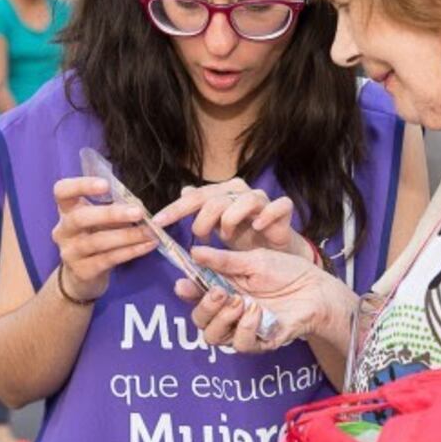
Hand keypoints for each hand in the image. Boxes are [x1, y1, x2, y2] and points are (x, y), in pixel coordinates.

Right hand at [51, 177, 158, 301]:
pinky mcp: (82, 271)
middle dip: (111, 214)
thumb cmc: (94, 237)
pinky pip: (108, 259)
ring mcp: (70, 252)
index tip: (106, 184)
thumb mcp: (99, 220)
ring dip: (127, 235)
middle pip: (80, 218)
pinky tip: (147, 245)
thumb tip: (137, 204)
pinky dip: (131, 251)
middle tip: (139, 212)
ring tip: (150, 232)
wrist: (82, 277)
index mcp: (66, 210)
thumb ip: (113, 209)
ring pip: (97, 241)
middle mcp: (63, 231)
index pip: (62, 191)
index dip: (81, 185)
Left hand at [153, 178, 314, 260]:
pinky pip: (279, 206)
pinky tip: (258, 226)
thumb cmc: (242, 237)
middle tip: (200, 238)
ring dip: (232, 219)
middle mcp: (241, 192)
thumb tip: (184, 190)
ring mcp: (263, 199)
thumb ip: (199, 212)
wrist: (273, 251)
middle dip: (204, 220)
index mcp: (222, 193)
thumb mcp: (216, 227)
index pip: (195, 197)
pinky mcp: (283, 209)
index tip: (157, 223)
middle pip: (217, 199)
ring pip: (247, 200)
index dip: (175, 209)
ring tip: (227, 237)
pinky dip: (268, 215)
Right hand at [174, 246, 355, 353]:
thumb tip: (195, 252)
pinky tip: (256, 312)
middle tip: (220, 292)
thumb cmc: (287, 272)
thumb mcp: (253, 260)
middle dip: (204, 307)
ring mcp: (243, 328)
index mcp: (224, 288)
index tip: (184, 284)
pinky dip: (245, 328)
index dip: (186, 292)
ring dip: (222, 319)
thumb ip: (224, 261)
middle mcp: (229, 311)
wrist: (316, 288)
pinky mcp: (260, 341)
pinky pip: (241, 344)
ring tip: (240, 301)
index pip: (195, 295)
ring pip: (214, 337)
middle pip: (200, 320)